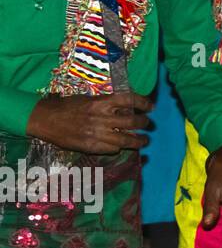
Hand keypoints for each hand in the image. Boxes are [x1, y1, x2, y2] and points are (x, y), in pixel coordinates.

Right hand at [26, 92, 152, 153]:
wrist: (45, 119)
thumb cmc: (67, 106)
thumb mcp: (88, 98)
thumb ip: (107, 103)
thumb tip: (126, 108)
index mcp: (101, 102)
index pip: (130, 100)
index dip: (144, 103)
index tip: (151, 107)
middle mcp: (101, 118)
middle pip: (133, 121)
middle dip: (144, 123)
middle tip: (148, 124)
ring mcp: (96, 134)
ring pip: (126, 139)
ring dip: (138, 141)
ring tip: (144, 141)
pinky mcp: (90, 146)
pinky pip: (111, 149)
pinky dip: (119, 147)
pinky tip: (121, 146)